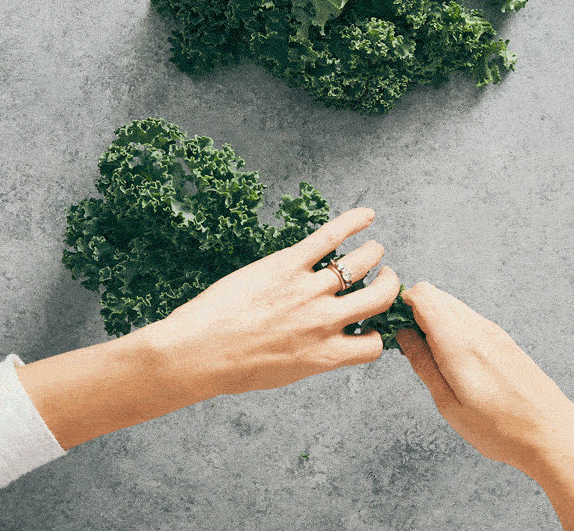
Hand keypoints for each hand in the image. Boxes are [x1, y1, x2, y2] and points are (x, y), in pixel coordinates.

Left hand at [146, 207, 399, 398]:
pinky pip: (329, 237)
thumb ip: (311, 357)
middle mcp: (325, 321)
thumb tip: (323, 345)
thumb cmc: (233, 368)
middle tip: (385, 277)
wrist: (199, 352)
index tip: (368, 325)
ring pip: (361, 264)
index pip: (374, 345)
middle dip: (389, 285)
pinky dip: (353, 222)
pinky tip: (367, 215)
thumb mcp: (283, 373)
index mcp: (326, 355)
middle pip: (379, 297)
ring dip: (373, 255)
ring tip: (373, 250)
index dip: (375, 334)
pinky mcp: (287, 264)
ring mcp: (308, 290)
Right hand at [396, 282, 573, 528]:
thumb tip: (402, 335)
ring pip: (449, 303)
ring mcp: (491, 330)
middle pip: (434, 294)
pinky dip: (448, 324)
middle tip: (404, 338)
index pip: (422, 295)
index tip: (390, 322)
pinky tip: (448, 353)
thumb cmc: (501, 429)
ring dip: (430, 316)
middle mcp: (476, 328)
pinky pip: (465, 316)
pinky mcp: (501, 337)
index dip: (400, 303)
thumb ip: (422, 363)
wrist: (553, 435)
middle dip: (412, 309)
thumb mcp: (448, 404)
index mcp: (458, 343)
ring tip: (425, 349)